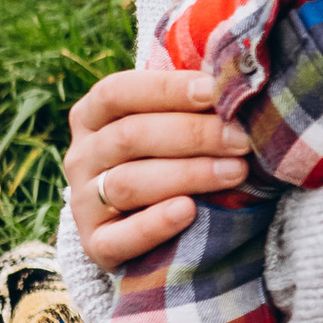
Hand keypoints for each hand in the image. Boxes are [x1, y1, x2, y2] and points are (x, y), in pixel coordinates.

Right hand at [66, 62, 249, 270]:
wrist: (150, 227)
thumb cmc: (171, 158)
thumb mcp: (170, 124)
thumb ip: (191, 103)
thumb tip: (235, 76)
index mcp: (93, 116)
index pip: (117, 92)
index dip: (165, 89)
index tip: (214, 92)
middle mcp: (81, 156)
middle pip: (129, 137)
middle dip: (192, 135)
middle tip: (241, 139)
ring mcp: (83, 203)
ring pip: (128, 183)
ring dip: (187, 175)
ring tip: (235, 172)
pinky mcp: (96, 245)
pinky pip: (119, 238)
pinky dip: (155, 224)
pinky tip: (189, 211)